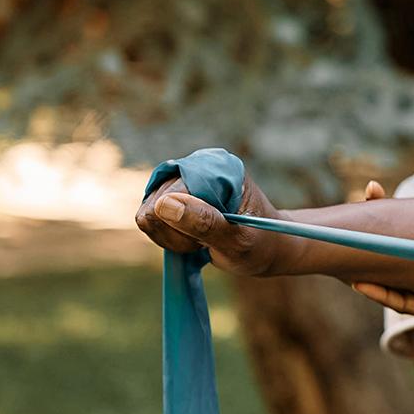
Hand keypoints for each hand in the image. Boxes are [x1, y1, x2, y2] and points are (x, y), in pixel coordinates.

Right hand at [134, 171, 290, 275]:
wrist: (266, 247)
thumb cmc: (260, 244)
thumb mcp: (238, 240)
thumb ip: (205, 223)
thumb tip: (164, 204)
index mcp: (216, 168)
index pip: (170, 196)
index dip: (184, 226)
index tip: (211, 237)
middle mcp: (194, 167)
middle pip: (153, 207)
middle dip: (177, 234)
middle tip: (207, 241)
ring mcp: (179, 181)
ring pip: (147, 216)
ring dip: (172, 238)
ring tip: (202, 240)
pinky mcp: (169, 196)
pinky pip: (149, 221)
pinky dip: (168, 238)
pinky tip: (192, 239)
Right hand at [349, 180, 413, 339]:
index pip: (395, 229)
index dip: (381, 209)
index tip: (371, 188)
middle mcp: (411, 272)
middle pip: (383, 252)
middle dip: (366, 232)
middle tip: (357, 205)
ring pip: (382, 278)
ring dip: (361, 265)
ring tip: (344, 246)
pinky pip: (400, 301)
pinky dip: (380, 294)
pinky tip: (361, 284)